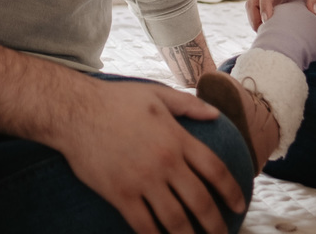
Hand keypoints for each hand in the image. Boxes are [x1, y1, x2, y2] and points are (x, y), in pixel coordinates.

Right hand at [55, 79, 245, 233]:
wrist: (75, 111)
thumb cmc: (115, 100)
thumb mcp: (156, 94)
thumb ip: (187, 105)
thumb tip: (215, 114)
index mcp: (177, 138)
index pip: (215, 170)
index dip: (231, 190)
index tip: (240, 205)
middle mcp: (165, 162)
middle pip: (200, 201)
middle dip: (216, 224)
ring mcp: (143, 181)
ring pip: (176, 220)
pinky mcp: (121, 194)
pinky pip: (144, 225)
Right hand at [246, 0, 315, 30]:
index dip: (265, 4)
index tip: (267, 20)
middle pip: (253, 0)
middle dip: (254, 17)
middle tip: (263, 32)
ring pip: (254, 6)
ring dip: (256, 19)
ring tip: (266, 34)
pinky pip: (263, 9)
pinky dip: (263, 19)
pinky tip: (272, 30)